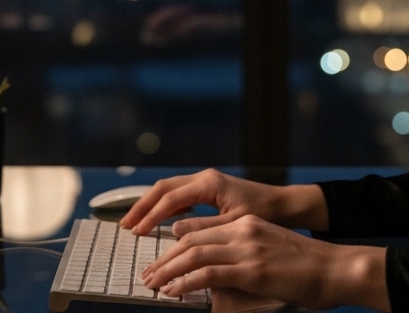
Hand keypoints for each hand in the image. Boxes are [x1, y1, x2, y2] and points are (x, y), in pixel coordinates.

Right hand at [120, 168, 327, 236]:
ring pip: (168, 189)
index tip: (136, 231)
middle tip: (125, 225)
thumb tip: (174, 230)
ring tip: (134, 223)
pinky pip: (179, 194)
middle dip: (142, 206)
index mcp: (209, 183)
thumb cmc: (263, 213)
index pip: (170, 198)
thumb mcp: (233, 224)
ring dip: (150, 205)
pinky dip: (164, 205)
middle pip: (163, 188)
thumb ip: (204, 227)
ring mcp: (206, 181)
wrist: (284, 205)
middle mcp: (204, 177)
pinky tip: (158, 220)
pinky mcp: (208, 188)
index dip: (151, 215)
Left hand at [140, 214, 388, 310]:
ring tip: (153, 284)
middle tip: (147, 274)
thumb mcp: (269, 252)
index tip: (160, 260)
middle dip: (164, 258)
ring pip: (193, 254)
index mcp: (247, 224)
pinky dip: (185, 282)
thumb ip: (242, 255)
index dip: (174, 245)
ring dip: (167, 270)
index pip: (199, 230)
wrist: (336, 269)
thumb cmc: (308, 267)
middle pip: (190, 240)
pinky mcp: (252, 268)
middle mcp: (243, 230)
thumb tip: (217, 273)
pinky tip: (173, 291)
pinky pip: (208, 273)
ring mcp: (247, 247)